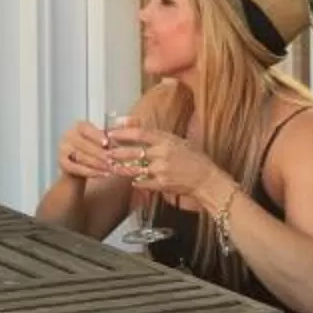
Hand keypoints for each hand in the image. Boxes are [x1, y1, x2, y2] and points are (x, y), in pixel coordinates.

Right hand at [56, 118, 120, 180]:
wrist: (76, 165)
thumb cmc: (92, 148)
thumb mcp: (98, 139)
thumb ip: (107, 137)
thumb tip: (120, 137)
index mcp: (77, 126)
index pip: (86, 129)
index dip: (96, 136)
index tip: (106, 143)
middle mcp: (68, 135)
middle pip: (84, 145)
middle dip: (100, 153)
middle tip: (112, 160)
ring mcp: (63, 149)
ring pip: (81, 157)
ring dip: (97, 164)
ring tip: (110, 168)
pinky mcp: (62, 163)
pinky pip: (78, 168)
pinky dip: (92, 172)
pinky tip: (103, 174)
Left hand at [105, 122, 228, 218]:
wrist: (206, 179)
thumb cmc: (195, 159)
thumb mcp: (179, 141)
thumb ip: (159, 136)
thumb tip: (140, 127)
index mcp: (167, 140)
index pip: (140, 133)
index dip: (123, 133)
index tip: (111, 133)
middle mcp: (162, 154)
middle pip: (133, 151)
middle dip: (117, 152)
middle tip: (106, 152)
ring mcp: (161, 170)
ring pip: (135, 168)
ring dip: (122, 168)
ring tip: (113, 167)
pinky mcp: (161, 184)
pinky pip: (142, 183)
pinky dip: (135, 182)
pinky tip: (131, 180)